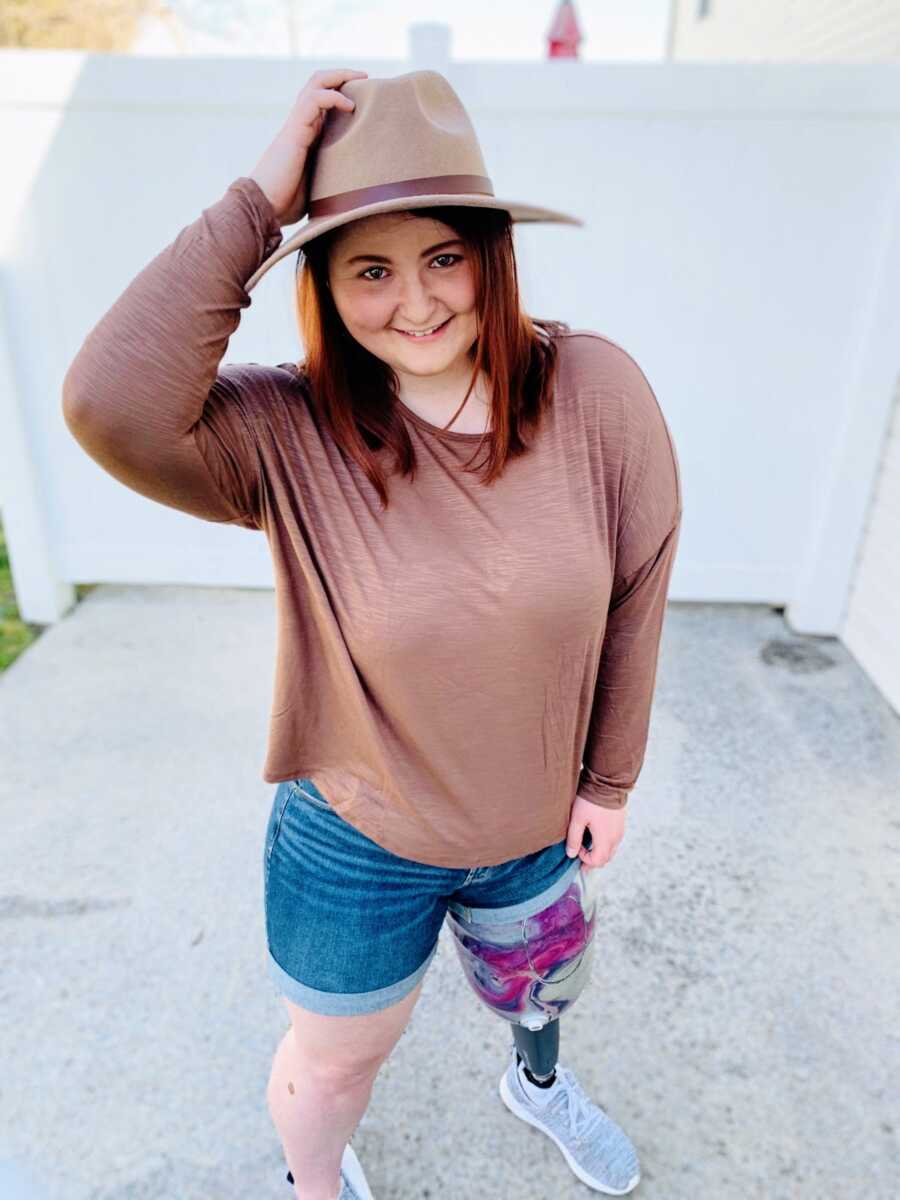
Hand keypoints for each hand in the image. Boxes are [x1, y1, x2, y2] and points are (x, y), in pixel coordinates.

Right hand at [249, 67, 368, 225]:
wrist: (263, 207)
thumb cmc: (286, 203)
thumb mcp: (317, 187)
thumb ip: (330, 178)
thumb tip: (354, 193)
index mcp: (305, 135)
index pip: (322, 101)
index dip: (341, 92)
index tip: (364, 95)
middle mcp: (300, 125)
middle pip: (318, 84)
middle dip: (342, 76)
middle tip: (365, 77)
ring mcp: (296, 125)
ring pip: (315, 84)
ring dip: (339, 77)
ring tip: (361, 79)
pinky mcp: (294, 131)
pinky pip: (314, 100)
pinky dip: (333, 96)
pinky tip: (349, 106)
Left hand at [565, 792, 625, 871]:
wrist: (608, 782)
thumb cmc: (591, 801)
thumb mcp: (577, 819)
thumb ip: (574, 838)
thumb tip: (571, 854)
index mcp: (605, 839)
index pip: (597, 861)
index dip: (586, 860)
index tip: (576, 850)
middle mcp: (616, 838)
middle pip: (606, 858)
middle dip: (593, 860)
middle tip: (582, 859)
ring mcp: (620, 831)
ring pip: (611, 850)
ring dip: (600, 852)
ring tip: (587, 848)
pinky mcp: (621, 823)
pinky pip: (614, 840)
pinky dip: (605, 844)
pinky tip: (596, 836)